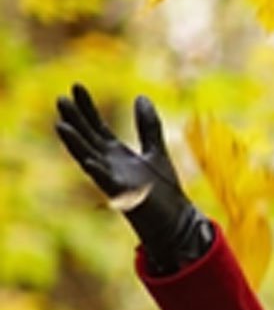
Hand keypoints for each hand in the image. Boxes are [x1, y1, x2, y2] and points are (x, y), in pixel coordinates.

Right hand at [54, 83, 212, 274]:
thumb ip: (148, 127)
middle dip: (75, 120)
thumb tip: (141, 97)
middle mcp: (109, 166)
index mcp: (116, 154)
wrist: (176, 222)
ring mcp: (114, 182)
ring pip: (89, 159)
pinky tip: (90, 162)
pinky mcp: (125, 199)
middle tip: (61, 99)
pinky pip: (109, 185)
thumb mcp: (155, 151)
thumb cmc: (163, 190)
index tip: (76, 86)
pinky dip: (100, 173)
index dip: (87, 108)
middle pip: (88, 139)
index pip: (96, 127)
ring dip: (76, 144)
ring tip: (61, 126)